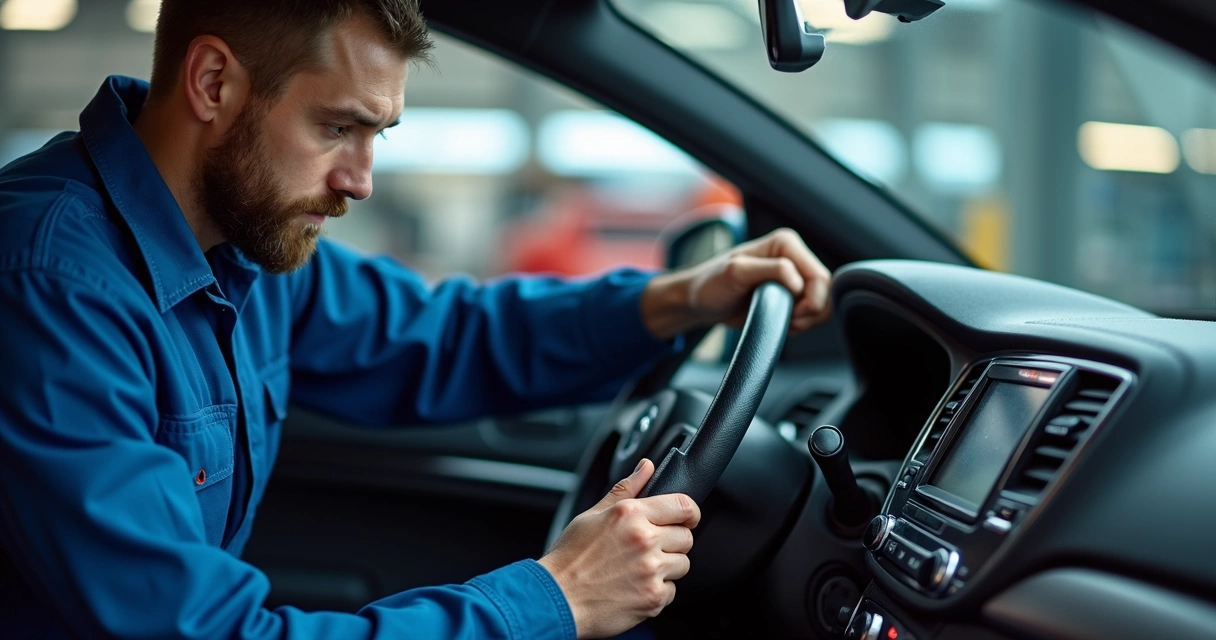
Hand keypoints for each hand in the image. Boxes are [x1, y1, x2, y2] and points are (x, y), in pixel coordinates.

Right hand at [539, 459, 699, 638]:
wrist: (557, 599)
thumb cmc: (570, 557)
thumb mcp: (592, 515)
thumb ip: (626, 490)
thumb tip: (647, 467)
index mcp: (630, 514)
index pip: (683, 505)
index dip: (690, 512)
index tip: (687, 518)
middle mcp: (644, 540)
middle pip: (686, 537)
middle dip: (672, 541)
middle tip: (649, 548)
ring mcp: (651, 571)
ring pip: (682, 564)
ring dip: (667, 567)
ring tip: (639, 569)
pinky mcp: (653, 598)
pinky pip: (672, 590)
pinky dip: (657, 591)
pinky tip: (634, 587)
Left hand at [641, 228, 831, 339]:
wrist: (701, 302)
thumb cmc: (711, 284)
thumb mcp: (735, 273)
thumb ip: (769, 270)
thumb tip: (796, 279)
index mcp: (785, 243)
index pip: (819, 276)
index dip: (811, 301)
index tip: (790, 314)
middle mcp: (794, 257)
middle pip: (825, 291)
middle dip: (809, 313)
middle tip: (786, 321)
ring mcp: (794, 277)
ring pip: (821, 304)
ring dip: (805, 321)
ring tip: (780, 321)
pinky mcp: (791, 295)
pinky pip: (811, 314)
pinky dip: (800, 324)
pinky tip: (780, 322)